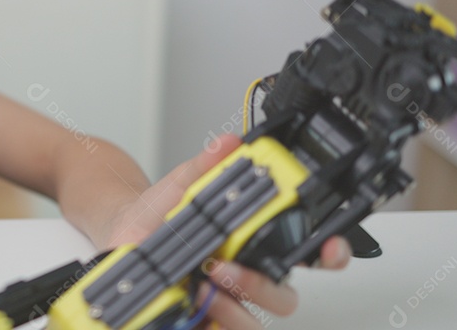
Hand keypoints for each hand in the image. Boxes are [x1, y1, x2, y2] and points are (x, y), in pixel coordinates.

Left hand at [103, 134, 350, 329]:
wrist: (125, 233)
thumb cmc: (161, 213)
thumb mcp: (182, 183)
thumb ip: (207, 166)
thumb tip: (228, 144)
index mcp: (255, 241)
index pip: (308, 252)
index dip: (331, 253)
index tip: (330, 247)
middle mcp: (247, 276)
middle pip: (283, 297)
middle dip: (262, 286)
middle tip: (226, 267)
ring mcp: (226, 303)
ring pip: (252, 323)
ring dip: (230, 308)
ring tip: (199, 287)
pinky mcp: (200, 321)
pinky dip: (205, 323)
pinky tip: (185, 305)